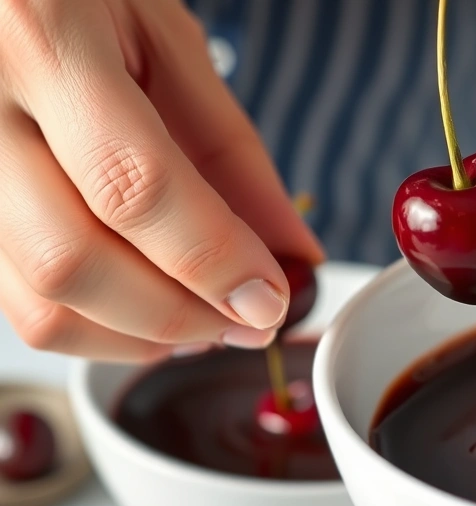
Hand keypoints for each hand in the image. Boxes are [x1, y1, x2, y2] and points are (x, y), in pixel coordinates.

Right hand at [0, 0, 323, 361]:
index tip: (271, 299)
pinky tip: (146, 302)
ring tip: (205, 314)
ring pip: (35, 303)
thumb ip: (230, 151)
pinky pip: (17, 298)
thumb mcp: (166, 41)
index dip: (213, 261)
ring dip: (140, 335)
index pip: (132, 185)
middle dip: (181, 315)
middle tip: (250, 318)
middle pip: (71, 263)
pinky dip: (97, 322)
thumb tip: (289, 249)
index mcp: (41, 40)